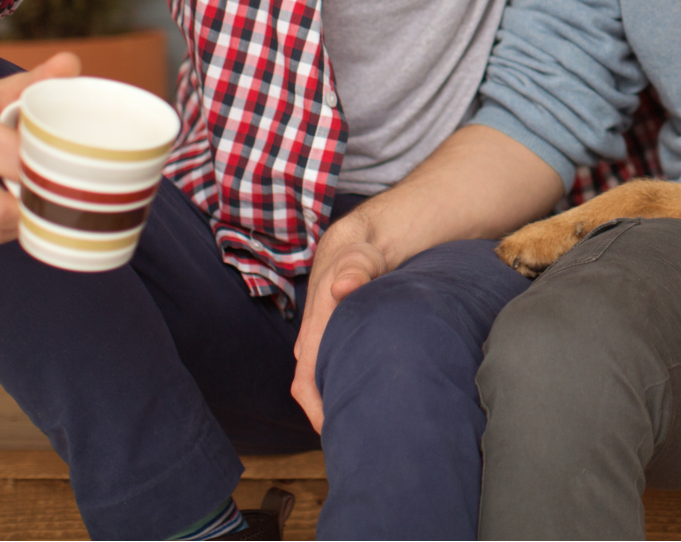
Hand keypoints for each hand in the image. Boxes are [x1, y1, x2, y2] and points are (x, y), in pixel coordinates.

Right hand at [0, 51, 80, 243]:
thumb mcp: (10, 85)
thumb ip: (42, 77)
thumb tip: (70, 63)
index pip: (12, 166)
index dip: (43, 175)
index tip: (64, 174)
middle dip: (29, 210)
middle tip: (53, 201)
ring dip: (16, 225)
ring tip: (34, 205)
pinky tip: (10, 210)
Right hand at [292, 214, 389, 431]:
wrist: (359, 242)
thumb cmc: (361, 250)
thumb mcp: (362, 254)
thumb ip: (357, 267)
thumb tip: (343, 287)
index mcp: (315, 326)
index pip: (307, 381)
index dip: (320, 412)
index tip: (340, 433)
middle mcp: (314, 340)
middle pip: (317, 389)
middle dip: (335, 415)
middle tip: (366, 439)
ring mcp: (324, 342)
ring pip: (329, 381)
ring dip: (345, 401)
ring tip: (371, 425)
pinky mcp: (337, 342)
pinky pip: (339, 371)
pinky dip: (353, 386)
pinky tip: (374, 398)